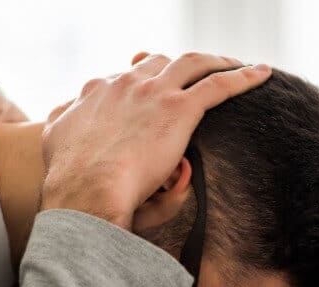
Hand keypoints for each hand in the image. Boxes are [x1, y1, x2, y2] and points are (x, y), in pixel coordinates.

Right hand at [39, 51, 270, 229]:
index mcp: (97, 93)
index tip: (156, 92)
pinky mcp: (179, 109)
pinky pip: (219, 84)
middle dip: (181, 67)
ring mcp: (153, 93)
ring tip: (236, 66)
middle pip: (160, 63)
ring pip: (193, 63)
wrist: (83, 193)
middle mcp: (125, 84)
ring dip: (217, 61)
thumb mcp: (56, 146)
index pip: (126, 77)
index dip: (144, 81)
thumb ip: (64, 126)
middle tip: (200, 76)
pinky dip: (243, 77)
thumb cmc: (70, 184)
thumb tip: (71, 118)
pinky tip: (262, 74)